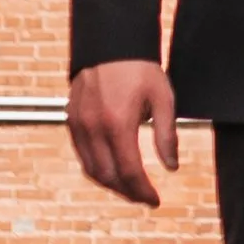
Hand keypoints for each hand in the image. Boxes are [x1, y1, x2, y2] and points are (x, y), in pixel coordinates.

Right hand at [67, 60, 178, 208]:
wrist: (110, 43)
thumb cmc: (140, 69)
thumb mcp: (163, 99)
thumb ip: (166, 135)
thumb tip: (172, 168)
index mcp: (118, 124)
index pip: (130, 172)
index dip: (143, 191)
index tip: (155, 201)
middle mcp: (94, 128)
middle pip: (108, 176)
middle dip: (127, 192)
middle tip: (144, 198)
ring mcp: (79, 125)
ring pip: (91, 170)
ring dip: (111, 184)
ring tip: (130, 188)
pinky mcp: (71, 120)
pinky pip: (82, 155)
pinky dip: (96, 169)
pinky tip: (111, 169)